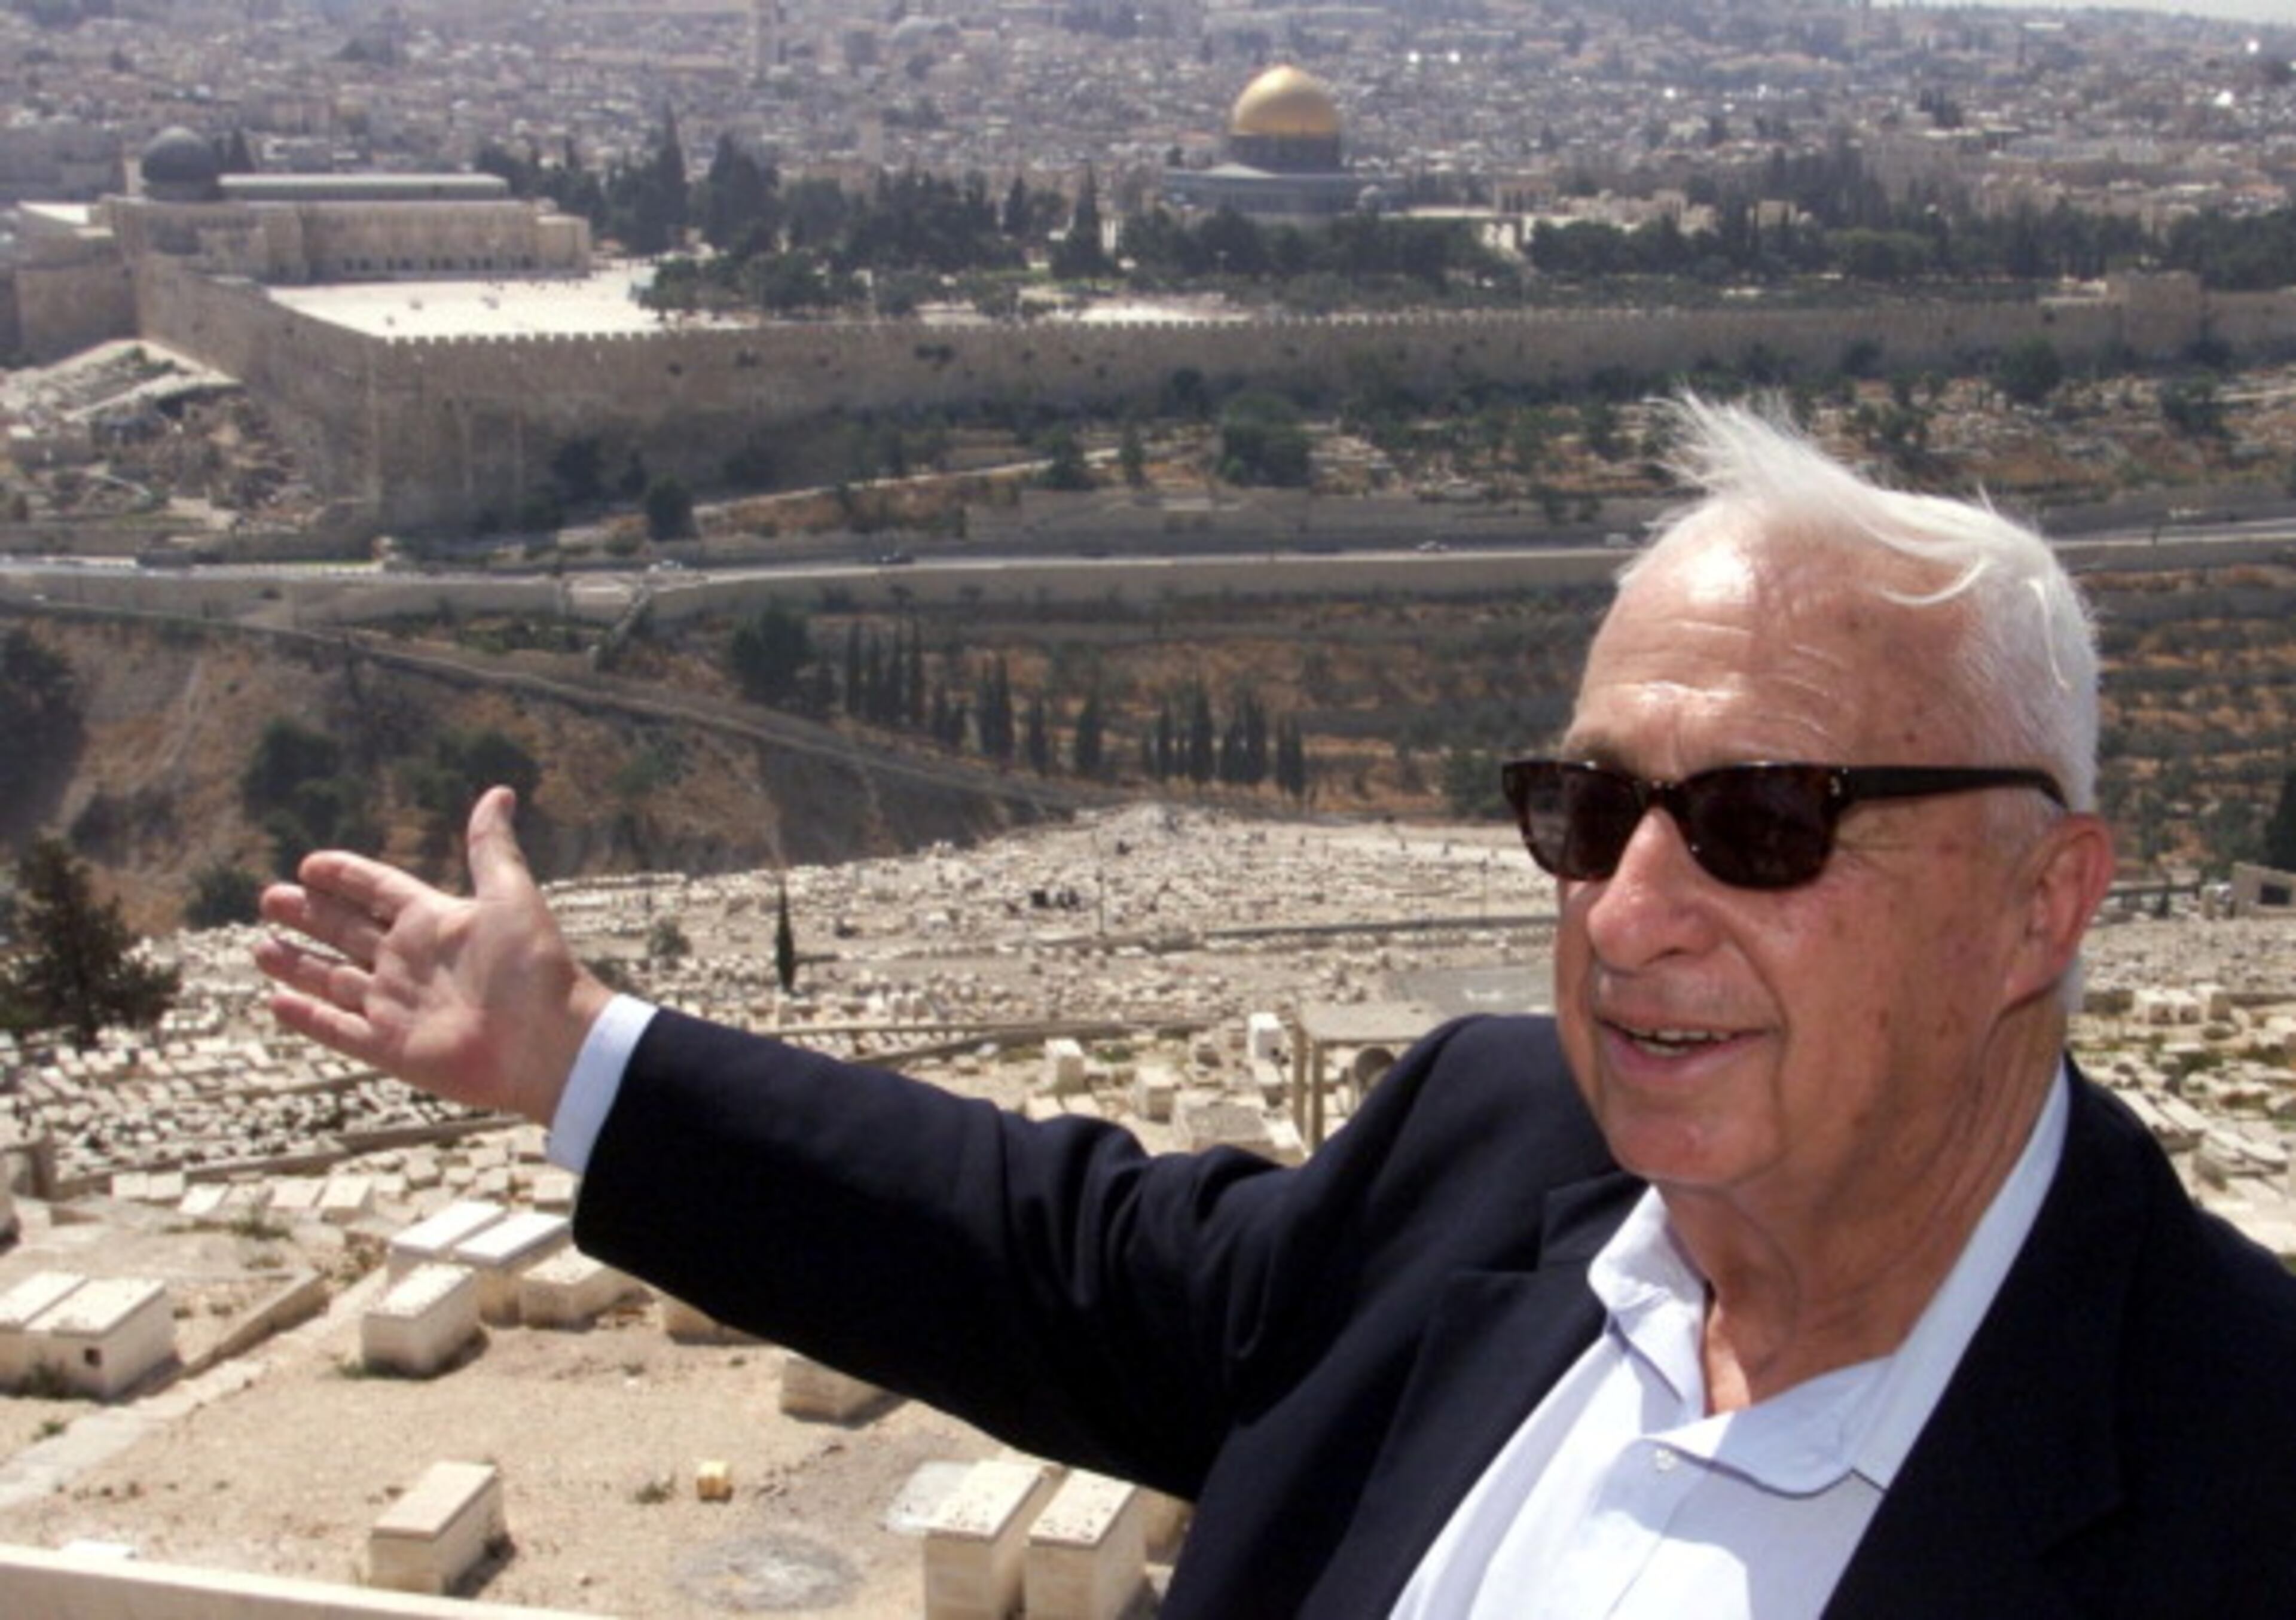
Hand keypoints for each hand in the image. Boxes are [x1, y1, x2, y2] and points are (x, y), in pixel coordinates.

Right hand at [254, 787, 609, 1126]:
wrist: (548, 1042)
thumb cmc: (532, 966)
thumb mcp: (509, 894)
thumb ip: (490, 847)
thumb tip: (500, 791)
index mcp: (436, 922)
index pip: (379, 891)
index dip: (346, 877)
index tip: (309, 864)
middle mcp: (412, 962)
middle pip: (348, 932)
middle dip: (310, 916)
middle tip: (269, 898)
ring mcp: (399, 1006)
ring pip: (335, 981)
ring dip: (298, 965)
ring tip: (261, 948)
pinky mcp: (391, 1048)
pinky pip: (338, 1030)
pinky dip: (307, 1017)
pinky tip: (275, 1001)